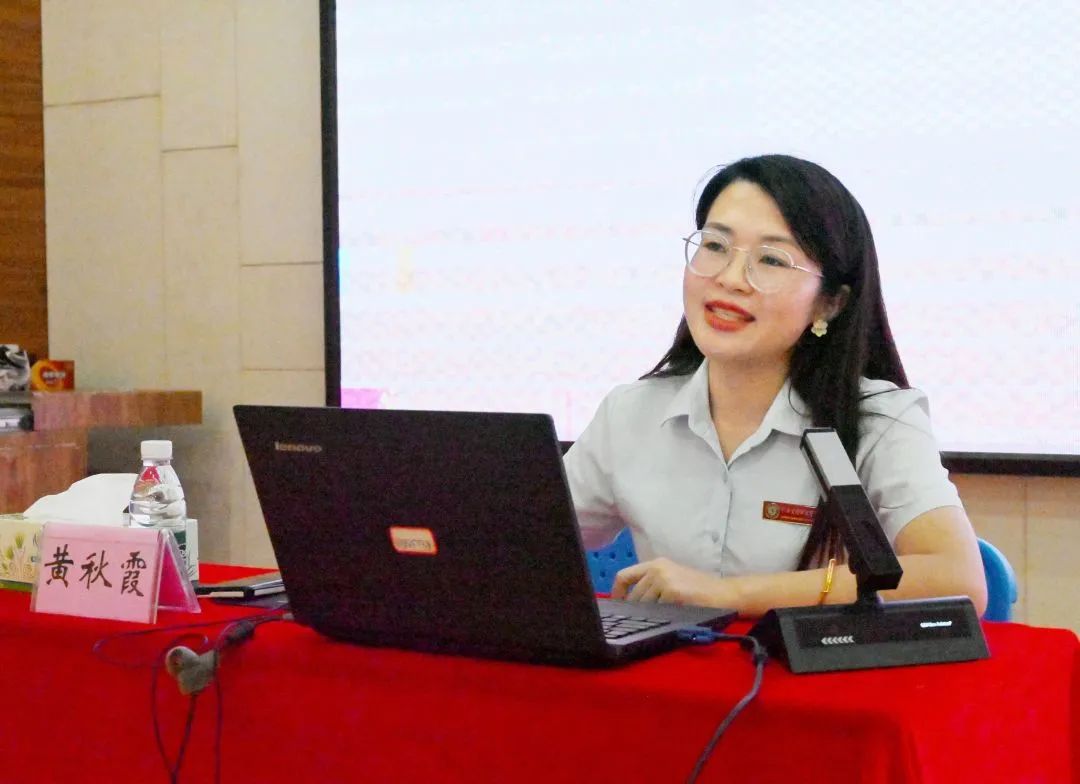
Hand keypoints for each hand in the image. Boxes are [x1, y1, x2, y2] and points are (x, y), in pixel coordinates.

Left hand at [610, 557, 737, 607]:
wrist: (725, 593)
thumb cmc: (700, 589)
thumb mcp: (673, 577)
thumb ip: (652, 583)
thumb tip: (629, 600)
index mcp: (656, 564)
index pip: (624, 576)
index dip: (617, 593)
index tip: (618, 606)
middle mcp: (657, 569)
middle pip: (633, 595)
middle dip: (636, 610)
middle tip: (645, 619)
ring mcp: (664, 580)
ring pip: (644, 606)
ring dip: (651, 615)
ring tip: (666, 616)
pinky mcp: (672, 593)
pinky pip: (657, 612)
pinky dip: (663, 617)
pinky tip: (675, 616)